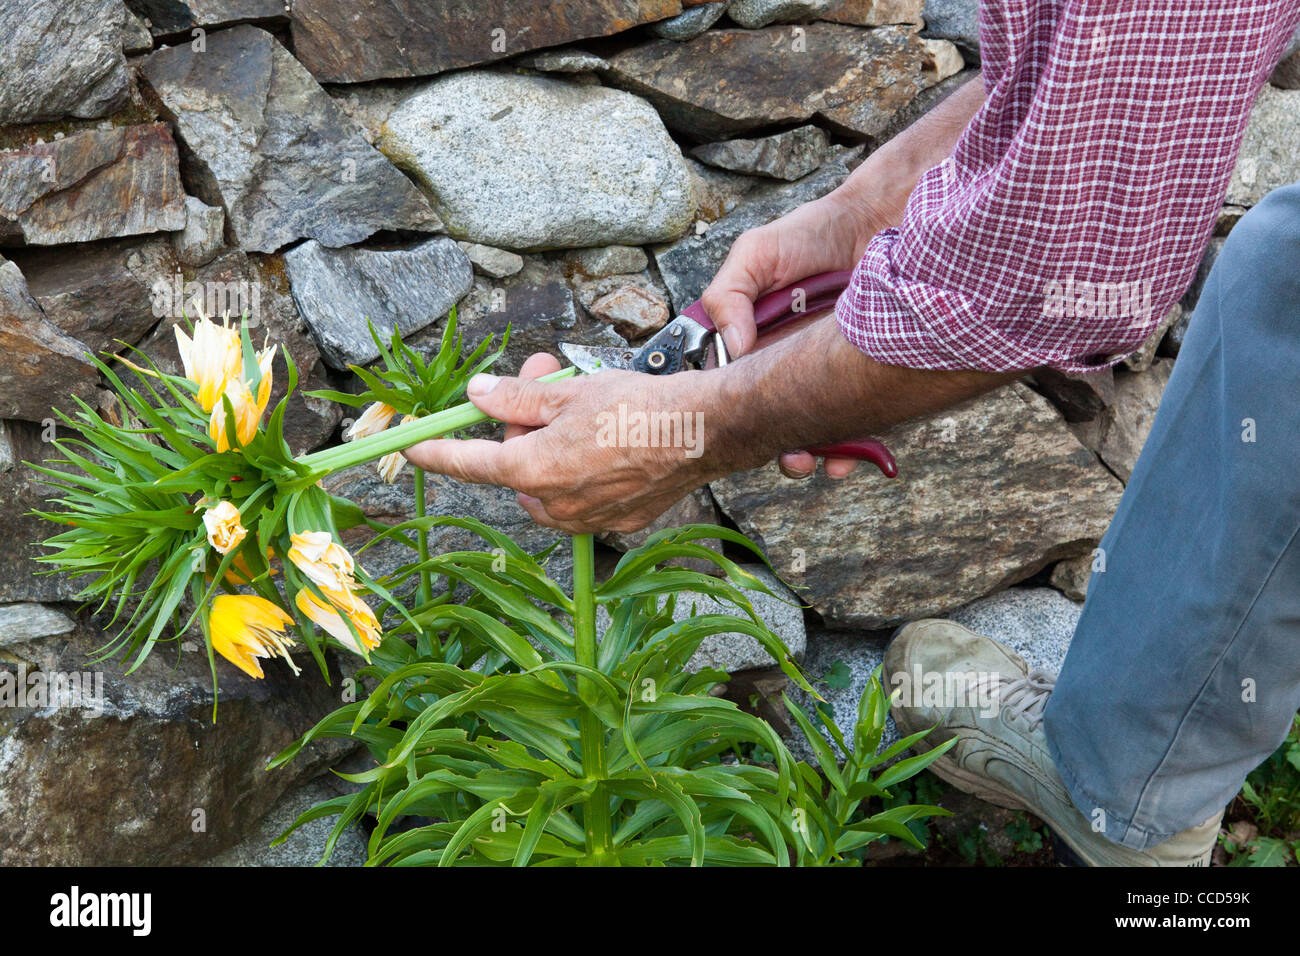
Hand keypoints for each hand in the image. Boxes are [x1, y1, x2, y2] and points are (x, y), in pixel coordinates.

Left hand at [403, 355, 723, 534]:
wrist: (701, 431)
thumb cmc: (638, 408)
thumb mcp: (566, 392)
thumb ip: (516, 397)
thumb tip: (479, 395)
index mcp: (532, 470)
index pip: (469, 463)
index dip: (435, 452)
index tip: (410, 447)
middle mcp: (553, 503)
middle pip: (514, 466)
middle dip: (522, 425)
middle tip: (544, 380)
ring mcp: (587, 518)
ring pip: (546, 483)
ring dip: (552, 447)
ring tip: (582, 410)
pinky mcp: (618, 521)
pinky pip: (582, 497)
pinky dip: (584, 469)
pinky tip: (609, 441)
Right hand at [700, 191, 881, 480]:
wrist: (880, 222)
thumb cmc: (813, 234)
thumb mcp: (756, 254)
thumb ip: (729, 296)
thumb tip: (731, 349)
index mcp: (757, 346)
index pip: (740, 392)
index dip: (740, 418)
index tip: (742, 434)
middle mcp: (791, 366)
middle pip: (780, 422)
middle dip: (783, 449)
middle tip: (790, 458)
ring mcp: (830, 375)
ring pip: (819, 430)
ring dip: (817, 454)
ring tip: (818, 462)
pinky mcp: (869, 377)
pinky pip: (863, 421)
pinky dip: (856, 445)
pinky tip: (853, 454)